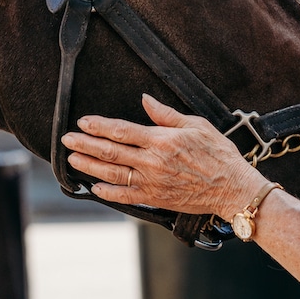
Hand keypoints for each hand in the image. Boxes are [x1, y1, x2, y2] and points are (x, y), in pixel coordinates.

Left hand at [60, 94, 260, 216]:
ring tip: (73, 159)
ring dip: (89, 166)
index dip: (98, 126)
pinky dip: (107, 192)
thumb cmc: (218, 154)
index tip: (83, 121)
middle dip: (85, 144)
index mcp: (160, 140)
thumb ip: (165, 114)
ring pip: (112, 174)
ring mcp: (152, 182)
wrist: (232, 188)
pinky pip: (125, 197)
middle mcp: (152, 162)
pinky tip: (94, 187)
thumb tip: (144, 99)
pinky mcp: (155, 199)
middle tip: (67, 139)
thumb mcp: (195, 124)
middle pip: (110, 152)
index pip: (121, 131)